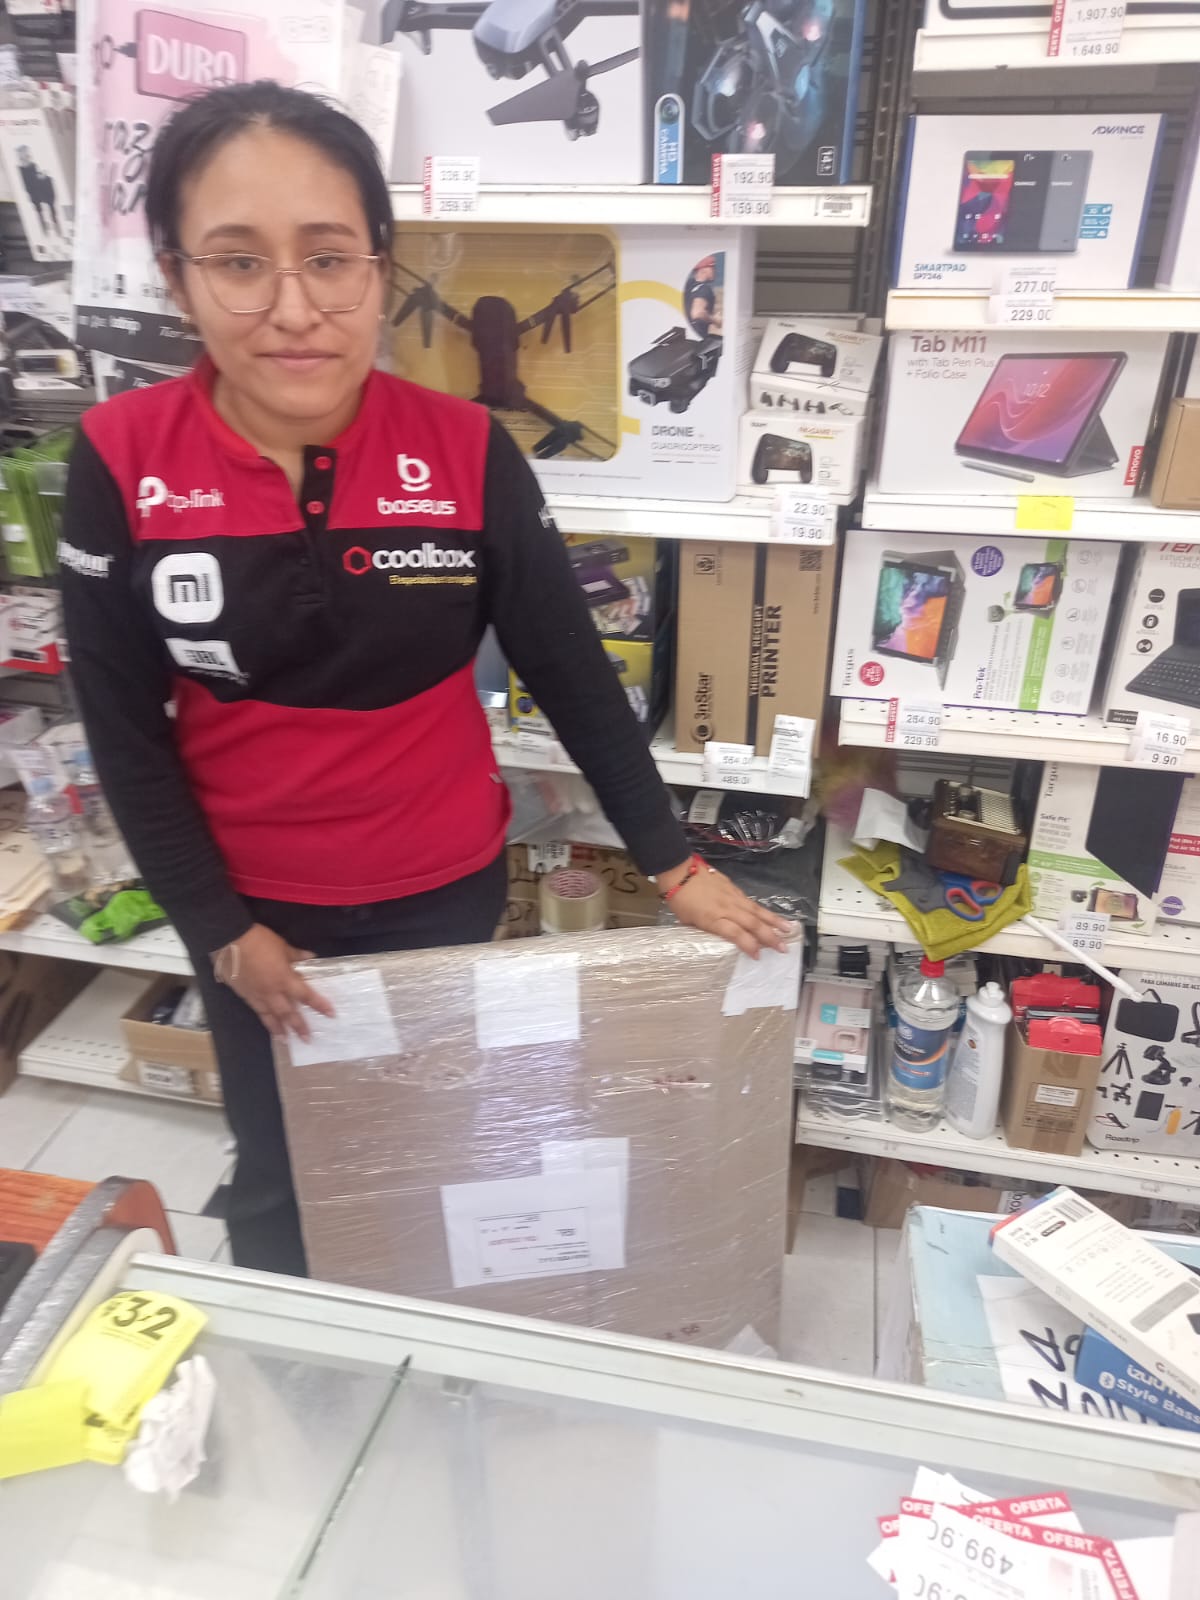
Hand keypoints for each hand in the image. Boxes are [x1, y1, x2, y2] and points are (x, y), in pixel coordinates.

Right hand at [219, 923, 334, 1041]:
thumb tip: (310, 958)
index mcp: (284, 979)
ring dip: (279, 1029)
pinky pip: (256, 1011)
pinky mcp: (243, 995)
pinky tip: (266, 1023)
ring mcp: (256, 995)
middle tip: (307, 1039)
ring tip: (285, 1041)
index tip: (331, 1015)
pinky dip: (263, 1019)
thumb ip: (296, 956)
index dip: (319, 1005)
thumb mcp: (282, 946)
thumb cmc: (259, 941)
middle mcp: (272, 992)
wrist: (229, 941)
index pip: (306, 996)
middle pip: (287, 1013)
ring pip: (270, 1016)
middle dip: (298, 1027)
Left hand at [659, 859, 793, 957]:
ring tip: (789, 930)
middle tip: (784, 948)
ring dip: (774, 921)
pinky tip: (773, 916)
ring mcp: (732, 896)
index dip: (749, 945)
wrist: (679, 871)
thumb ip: (705, 930)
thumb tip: (719, 938)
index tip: (758, 956)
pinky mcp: (734, 888)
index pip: (736, 934)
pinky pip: (751, 901)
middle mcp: (727, 908)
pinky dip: (764, 910)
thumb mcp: (688, 922)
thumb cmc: (680, 900)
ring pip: (757, 910)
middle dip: (769, 937)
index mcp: (713, 919)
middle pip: (752, 923)